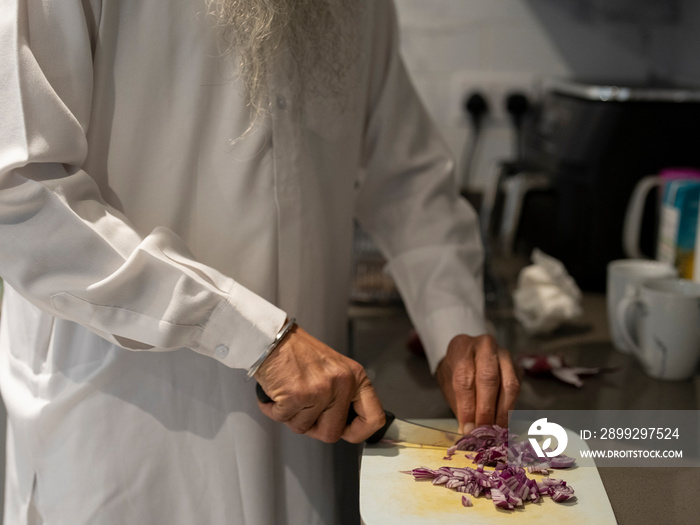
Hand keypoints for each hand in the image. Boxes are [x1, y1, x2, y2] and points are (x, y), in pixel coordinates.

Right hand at [254, 324, 384, 443]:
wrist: (273, 339)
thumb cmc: (299, 353)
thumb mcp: (334, 370)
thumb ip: (343, 397)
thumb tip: (345, 426)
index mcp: (356, 377)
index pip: (374, 418)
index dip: (358, 432)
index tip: (345, 431)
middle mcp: (342, 383)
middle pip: (332, 433)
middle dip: (313, 428)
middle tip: (304, 411)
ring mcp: (321, 390)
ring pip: (304, 428)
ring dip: (291, 416)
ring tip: (289, 394)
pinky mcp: (297, 395)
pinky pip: (284, 419)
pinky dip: (274, 410)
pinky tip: (276, 394)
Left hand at [436, 334, 519, 433]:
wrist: (468, 353)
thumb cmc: (456, 370)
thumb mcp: (449, 383)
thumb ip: (459, 405)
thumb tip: (467, 432)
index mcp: (461, 348)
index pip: (464, 377)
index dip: (467, 406)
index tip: (468, 428)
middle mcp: (484, 347)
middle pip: (488, 378)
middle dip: (486, 409)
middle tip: (483, 432)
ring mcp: (503, 355)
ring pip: (508, 384)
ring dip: (502, 412)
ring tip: (495, 431)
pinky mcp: (516, 366)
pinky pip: (517, 389)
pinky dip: (510, 409)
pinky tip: (503, 423)